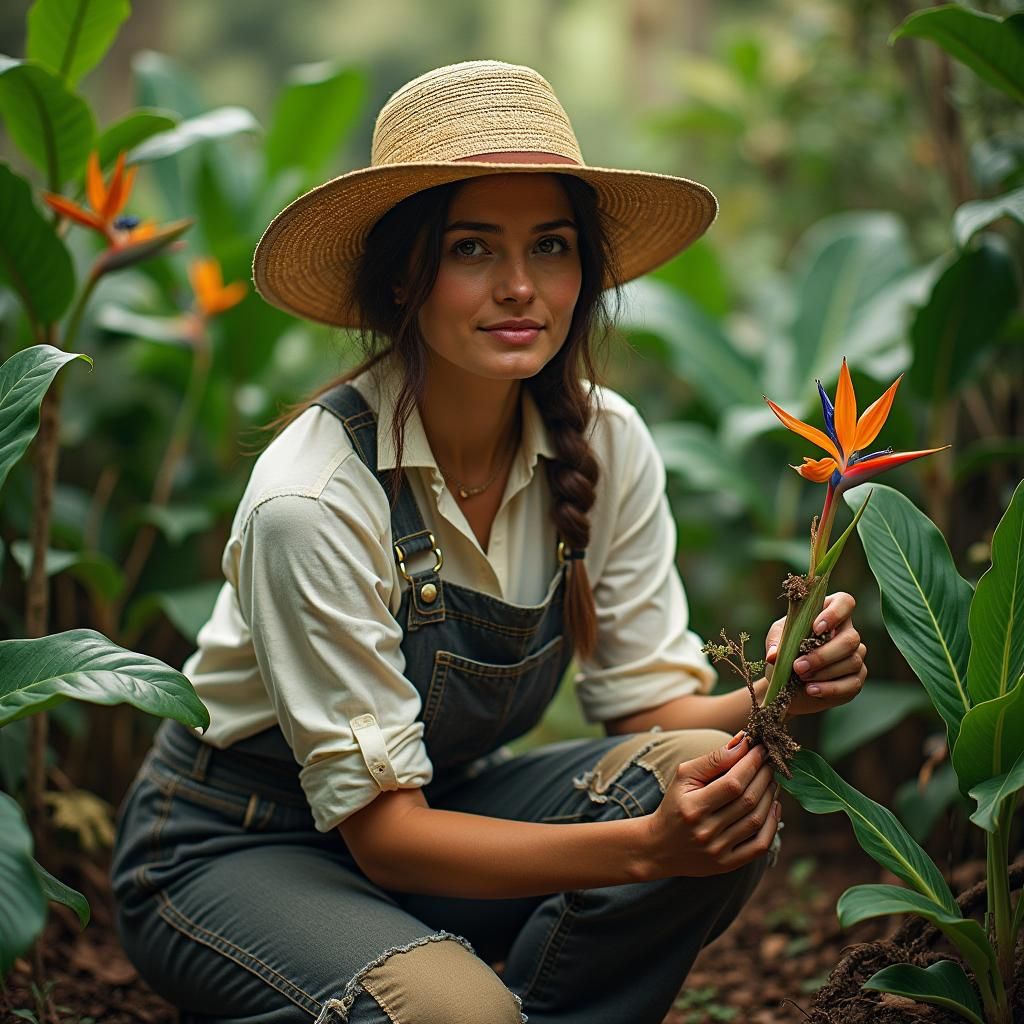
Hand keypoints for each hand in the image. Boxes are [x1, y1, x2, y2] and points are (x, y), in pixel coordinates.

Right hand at [641, 733, 780, 879]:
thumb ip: (713, 760)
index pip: (732, 783)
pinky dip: (772, 824)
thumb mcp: (684, 776)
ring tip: (771, 779)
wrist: (659, 847)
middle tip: (769, 761)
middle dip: (764, 776)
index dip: (751, 764)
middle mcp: (706, 831)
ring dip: (770, 796)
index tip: (760, 748)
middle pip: (747, 800)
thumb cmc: (674, 805)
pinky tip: (774, 806)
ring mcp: (718, 850)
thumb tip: (742, 743)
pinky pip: (759, 845)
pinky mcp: (727, 864)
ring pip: (756, 820)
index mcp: (693, 807)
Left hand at [764, 591, 866, 715]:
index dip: (835, 614)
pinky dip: (830, 688)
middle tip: (798, 666)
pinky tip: (812, 690)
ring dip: (824, 672)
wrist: (787, 685)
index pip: (845, 602)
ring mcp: (856, 655)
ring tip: (801, 677)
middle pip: (850, 639)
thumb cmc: (785, 653)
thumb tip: (773, 655)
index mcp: (830, 613)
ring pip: (852, 661)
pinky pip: (852, 683)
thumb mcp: (777, 642)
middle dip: (823, 655)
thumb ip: (776, 643)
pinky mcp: (857, 678)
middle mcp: (848, 632)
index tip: (816, 628)